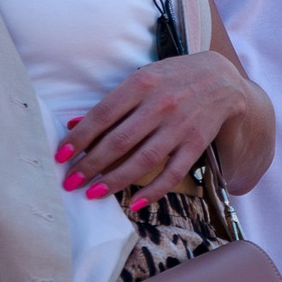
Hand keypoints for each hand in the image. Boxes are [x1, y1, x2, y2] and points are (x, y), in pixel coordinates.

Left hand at [58, 51, 247, 211]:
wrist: (220, 78)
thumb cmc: (172, 77)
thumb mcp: (141, 78)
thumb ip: (111, 102)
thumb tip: (74, 124)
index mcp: (142, 84)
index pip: (103, 115)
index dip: (80, 138)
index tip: (60, 156)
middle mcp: (160, 105)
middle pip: (119, 141)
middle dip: (90, 165)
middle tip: (70, 182)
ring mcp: (180, 126)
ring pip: (143, 161)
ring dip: (114, 181)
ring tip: (92, 193)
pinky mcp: (195, 144)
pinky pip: (172, 174)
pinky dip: (153, 191)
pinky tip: (134, 203)